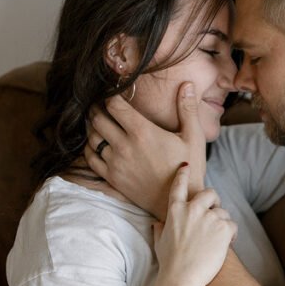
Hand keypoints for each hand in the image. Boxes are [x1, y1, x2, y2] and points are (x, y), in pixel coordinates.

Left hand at [84, 83, 206, 217]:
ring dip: (92, 127)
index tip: (113, 92)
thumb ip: (188, 108)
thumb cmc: (189, 167)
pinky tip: (97, 144)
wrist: (182, 201)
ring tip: (99, 121)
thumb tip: (187, 84)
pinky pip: (90, 158)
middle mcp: (125, 146)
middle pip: (97, 118)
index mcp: (143, 132)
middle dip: (97, 108)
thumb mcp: (194, 137)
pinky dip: (90, 148)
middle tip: (101, 104)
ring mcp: (116, 163)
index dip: (110, 95)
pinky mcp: (113, 178)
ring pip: (92, 137)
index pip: (114, 104)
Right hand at [154, 165, 237, 285]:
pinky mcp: (223, 228)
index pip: (178, 186)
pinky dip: (232, 234)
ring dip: (223, 223)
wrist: (182, 278)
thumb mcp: (159, 243)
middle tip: (216, 213)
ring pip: (223, 212)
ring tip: (219, 239)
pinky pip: (232, 225)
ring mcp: (209, 218)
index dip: (182, 174)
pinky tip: (227, 244)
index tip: (185, 166)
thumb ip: (160, 230)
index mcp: (175, 211)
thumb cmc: (169, 264)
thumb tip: (158, 224)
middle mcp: (192, 210)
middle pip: (210, 193)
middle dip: (215, 201)